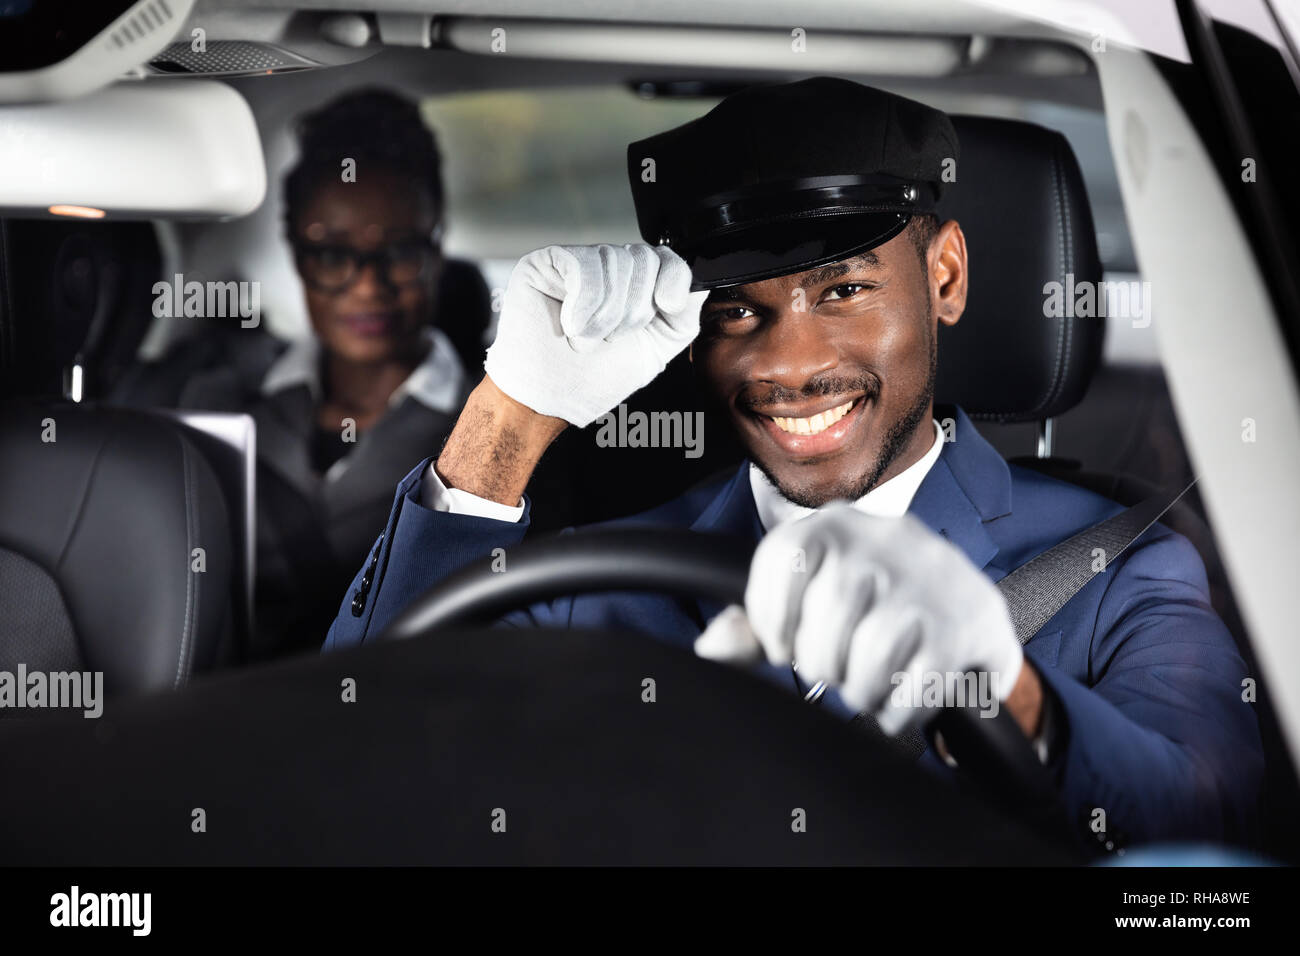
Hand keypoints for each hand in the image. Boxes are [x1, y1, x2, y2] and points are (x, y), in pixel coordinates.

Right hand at [483, 243, 705, 427]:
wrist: (550, 400)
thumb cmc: (594, 380)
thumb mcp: (654, 349)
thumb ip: (682, 316)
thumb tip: (701, 284)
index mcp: (633, 287)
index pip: (666, 257)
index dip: (674, 277)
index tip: (668, 306)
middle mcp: (606, 270)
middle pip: (645, 259)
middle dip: (635, 309)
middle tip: (610, 339)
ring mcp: (575, 263)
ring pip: (615, 262)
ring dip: (607, 314)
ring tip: (587, 339)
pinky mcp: (546, 263)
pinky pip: (583, 263)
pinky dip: (585, 302)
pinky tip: (571, 325)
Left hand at [695, 503, 1024, 735]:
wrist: (966, 605)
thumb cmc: (871, 603)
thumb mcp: (812, 598)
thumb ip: (755, 625)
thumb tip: (710, 647)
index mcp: (833, 526)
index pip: (782, 560)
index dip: (772, 619)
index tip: (783, 646)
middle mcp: (884, 540)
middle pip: (828, 615)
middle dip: (821, 662)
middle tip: (833, 670)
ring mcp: (929, 581)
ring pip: (873, 652)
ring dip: (860, 689)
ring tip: (864, 687)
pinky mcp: (964, 625)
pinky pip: (919, 683)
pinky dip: (898, 709)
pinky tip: (896, 702)